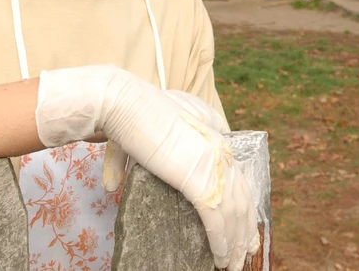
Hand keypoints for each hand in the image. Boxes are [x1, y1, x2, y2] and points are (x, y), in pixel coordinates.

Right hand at [35, 66, 258, 270]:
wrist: (124, 104)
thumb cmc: (126, 114)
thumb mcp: (141, 131)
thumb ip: (129, 160)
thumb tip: (112, 185)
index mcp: (212, 133)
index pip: (234, 173)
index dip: (241, 200)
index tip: (241, 221)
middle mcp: (220, 148)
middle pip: (242, 196)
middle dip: (245, 228)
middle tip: (246, 250)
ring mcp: (213, 164)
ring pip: (234, 213)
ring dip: (235, 243)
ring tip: (232, 264)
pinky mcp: (201, 180)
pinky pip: (218, 220)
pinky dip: (222, 243)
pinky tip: (221, 259)